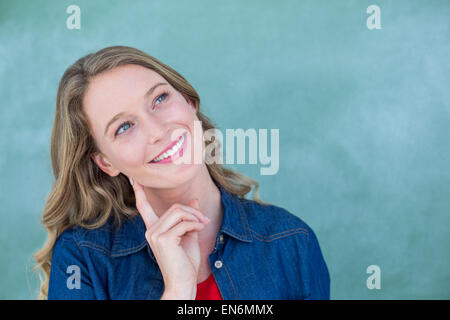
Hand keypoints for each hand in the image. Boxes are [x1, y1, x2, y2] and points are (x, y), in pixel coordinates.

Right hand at [129, 178, 209, 298]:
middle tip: (204, 220)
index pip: (143, 206)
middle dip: (192, 211)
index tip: (134, 177)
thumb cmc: (185, 262)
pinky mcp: (163, 239)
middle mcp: (150, 230)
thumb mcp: (188, 235)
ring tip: (203, 224)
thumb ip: (188, 218)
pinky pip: (184, 223)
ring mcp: (155, 234)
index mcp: (153, 229)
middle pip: (173, 207)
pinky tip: (201, 229)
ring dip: (195, 216)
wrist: (183, 282)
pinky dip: (196, 224)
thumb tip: (193, 200)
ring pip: (178, 212)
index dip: (139, 191)